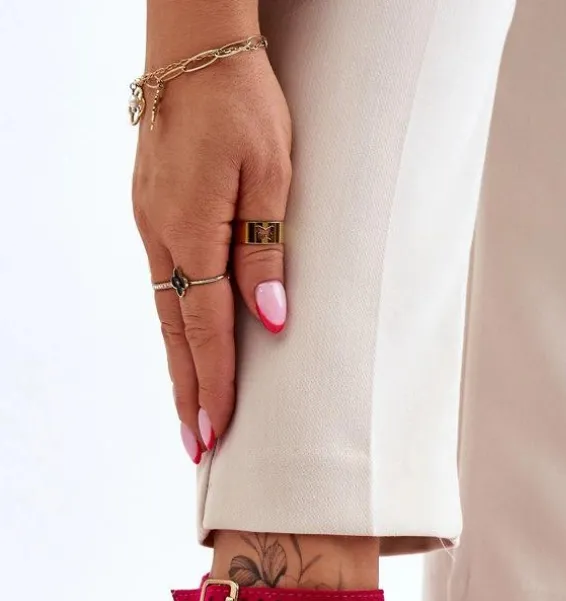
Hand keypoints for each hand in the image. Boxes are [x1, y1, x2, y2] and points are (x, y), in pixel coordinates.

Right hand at [132, 38, 290, 458]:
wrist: (195, 44)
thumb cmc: (241, 101)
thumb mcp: (271, 174)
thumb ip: (266, 251)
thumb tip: (268, 321)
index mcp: (192, 231)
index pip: (205, 330)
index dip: (214, 386)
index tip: (216, 433)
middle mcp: (162, 235)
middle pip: (175, 334)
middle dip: (188, 394)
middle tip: (196, 447)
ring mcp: (151, 224)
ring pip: (164, 313)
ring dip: (179, 366)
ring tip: (190, 411)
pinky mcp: (154, 211)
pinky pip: (164, 284)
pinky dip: (174, 326)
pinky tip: (183, 346)